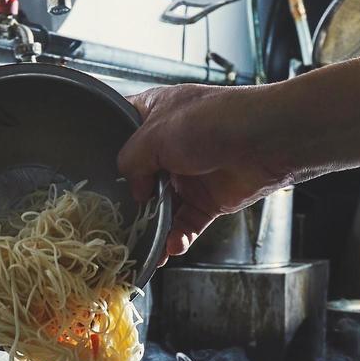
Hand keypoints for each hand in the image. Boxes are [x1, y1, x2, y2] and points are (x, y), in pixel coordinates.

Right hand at [118, 84, 299, 260]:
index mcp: (155, 114)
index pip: (121, 128)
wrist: (268, 142)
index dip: (107, 147)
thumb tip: (135, 192)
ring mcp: (191, 173)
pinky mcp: (209, 200)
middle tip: (114, 218)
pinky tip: (171, 246)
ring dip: (153, 228)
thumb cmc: (214, 122)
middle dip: (129, 198)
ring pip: (162, 207)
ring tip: (142, 245)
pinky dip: (178, 238)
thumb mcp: (155, 134)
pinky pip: (186, 225)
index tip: (91, 171)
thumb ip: (131, 162)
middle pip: (139, 176)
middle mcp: (171, 144)